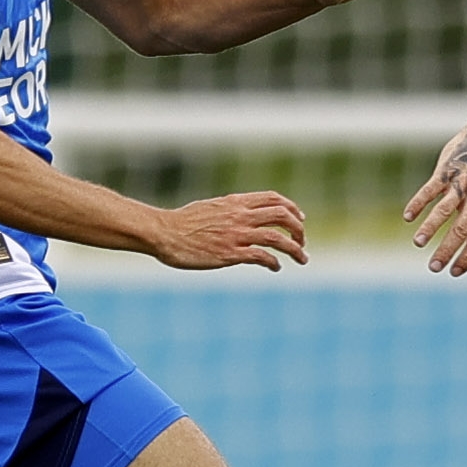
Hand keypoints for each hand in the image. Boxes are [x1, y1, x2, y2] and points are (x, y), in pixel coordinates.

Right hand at [152, 191, 308, 271]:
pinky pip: (262, 257)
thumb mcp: (211, 207)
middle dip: (298, 229)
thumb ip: (230, 209)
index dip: (292, 208)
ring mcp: (236, 235)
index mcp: (236, 202)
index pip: (274, 199)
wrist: (164, 233)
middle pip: (282, 216)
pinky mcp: (230, 254)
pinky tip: (275, 268)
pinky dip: (274, 262)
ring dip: (295, 249)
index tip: (299, 219)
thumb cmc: (183, 222)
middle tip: (302, 242)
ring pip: (278, 238)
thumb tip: (242, 213)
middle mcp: (240, 216)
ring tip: (302, 259)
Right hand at [403, 125, 466, 275]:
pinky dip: (418, 204)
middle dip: (446, 250)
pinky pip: (430, 190)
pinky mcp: (446, 171)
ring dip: (429, 228)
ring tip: (418, 243)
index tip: (454, 272)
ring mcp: (462, 184)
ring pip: (443, 211)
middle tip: (434, 267)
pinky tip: (408, 217)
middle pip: (461, 230)